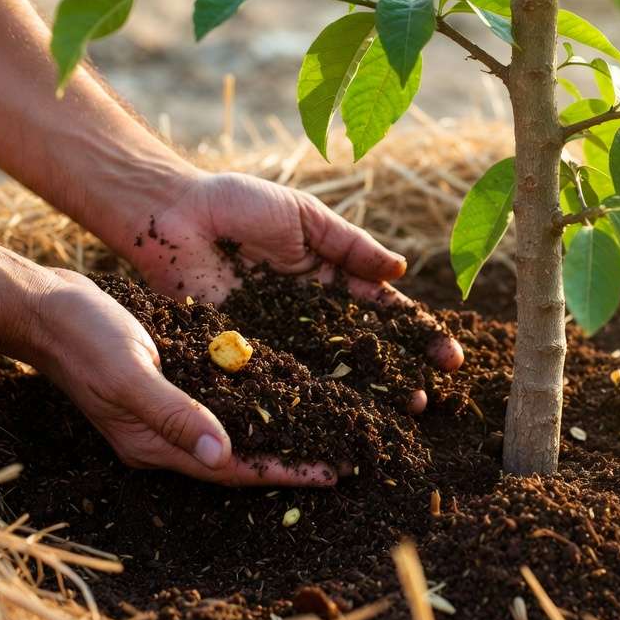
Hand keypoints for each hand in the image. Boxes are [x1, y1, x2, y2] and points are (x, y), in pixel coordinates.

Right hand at [27, 269, 335, 486]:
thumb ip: (174, 413)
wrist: (44, 306)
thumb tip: (223, 454)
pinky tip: (282, 390)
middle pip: (239, 457)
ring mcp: (164, 410)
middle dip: (289, 458)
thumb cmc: (83, 337)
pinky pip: (219, 400)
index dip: (284, 472)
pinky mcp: (167, 383)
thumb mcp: (131, 373)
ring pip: (233, 429)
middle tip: (343, 456)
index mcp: (153, 444)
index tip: (331, 473)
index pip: (234, 469)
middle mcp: (163, 436)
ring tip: (324, 427)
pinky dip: (254, 399)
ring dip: (277, 430)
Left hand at [125, 171, 463, 410]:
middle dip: (398, 373)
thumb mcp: (304, 216)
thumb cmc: (235, 204)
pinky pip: (286, 376)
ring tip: (397, 415)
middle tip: (427, 399)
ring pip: (331, 369)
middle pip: (364, 349)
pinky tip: (338, 416)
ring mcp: (280, 333)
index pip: (383, 310)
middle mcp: (309, 311)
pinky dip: (313, 398)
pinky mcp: (248, 350)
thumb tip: (400, 272)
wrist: (171, 215)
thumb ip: (350, 245)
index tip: (448, 355)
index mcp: (329, 275)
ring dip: (366, 394)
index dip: (416, 333)